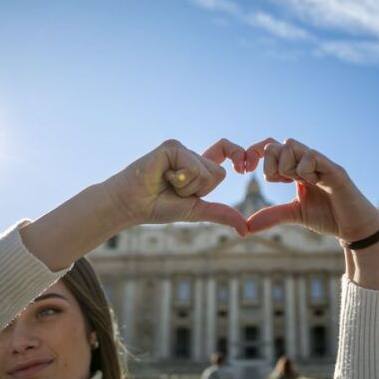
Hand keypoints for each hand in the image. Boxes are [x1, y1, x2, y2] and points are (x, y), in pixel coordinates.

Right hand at [102, 139, 248, 235]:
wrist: (133, 205)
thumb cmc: (158, 207)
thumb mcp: (196, 211)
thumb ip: (221, 214)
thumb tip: (245, 231)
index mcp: (198, 167)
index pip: (225, 150)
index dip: (237, 153)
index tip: (244, 169)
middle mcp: (191, 155)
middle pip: (218, 173)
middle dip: (200, 190)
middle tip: (175, 189)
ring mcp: (181, 149)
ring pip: (206, 172)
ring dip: (187, 187)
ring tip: (167, 183)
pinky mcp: (171, 147)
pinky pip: (192, 168)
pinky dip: (180, 180)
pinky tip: (162, 176)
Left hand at [245, 138, 378, 241]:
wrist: (354, 228)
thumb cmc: (328, 217)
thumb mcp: (295, 214)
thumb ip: (273, 215)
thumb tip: (247, 226)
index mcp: (296, 168)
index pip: (271, 148)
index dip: (256, 155)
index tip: (247, 171)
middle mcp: (307, 162)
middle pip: (277, 145)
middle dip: (270, 163)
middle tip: (280, 181)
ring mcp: (321, 163)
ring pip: (292, 146)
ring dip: (287, 166)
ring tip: (297, 182)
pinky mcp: (334, 170)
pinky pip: (313, 156)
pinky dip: (305, 169)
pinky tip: (312, 183)